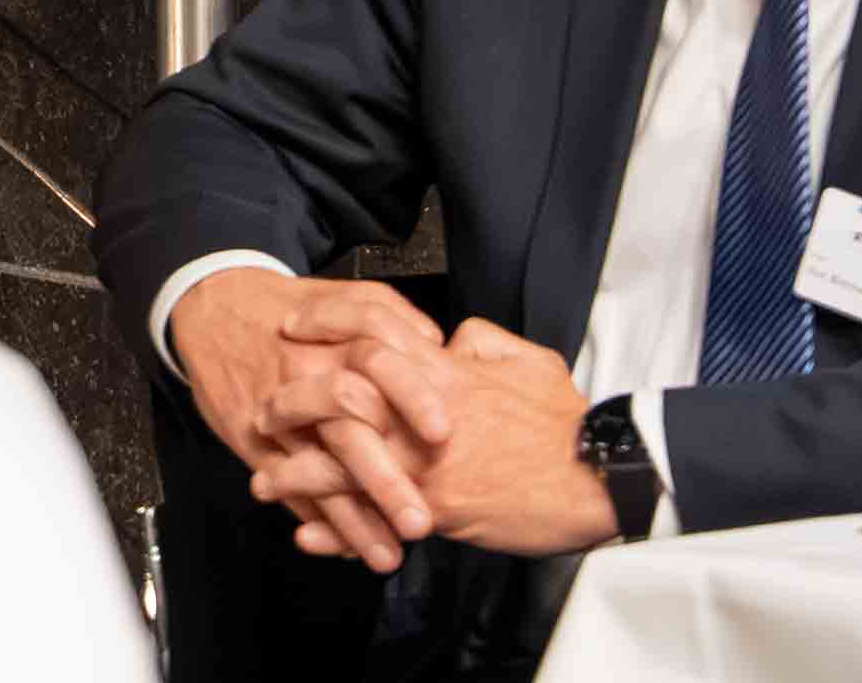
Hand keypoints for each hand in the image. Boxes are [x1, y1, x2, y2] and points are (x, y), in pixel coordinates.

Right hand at [172, 269, 450, 572]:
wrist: (213, 308)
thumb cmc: (289, 310)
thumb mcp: (341, 295)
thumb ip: (391, 315)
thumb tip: (436, 342)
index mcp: (334, 341)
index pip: (379, 367)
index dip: (413, 399)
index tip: (444, 434)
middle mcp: (306, 381)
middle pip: (346, 433)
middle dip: (384, 482)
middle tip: (418, 521)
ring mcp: (279, 418)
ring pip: (315, 475)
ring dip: (352, 520)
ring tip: (385, 554)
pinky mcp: (253, 442)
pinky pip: (286, 487)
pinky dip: (316, 520)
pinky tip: (344, 545)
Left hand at [249, 319, 611, 562]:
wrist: (601, 475)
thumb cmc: (567, 420)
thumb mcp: (527, 360)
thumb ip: (481, 343)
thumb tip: (449, 338)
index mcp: (445, 370)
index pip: (370, 332)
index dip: (325, 324)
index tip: (291, 325)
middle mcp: (424, 413)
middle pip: (337, 397)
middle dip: (291, 404)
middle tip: (260, 410)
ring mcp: (427, 462)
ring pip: (343, 464)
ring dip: (298, 476)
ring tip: (265, 483)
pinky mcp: (439, 507)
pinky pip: (373, 518)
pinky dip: (337, 530)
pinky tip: (309, 537)